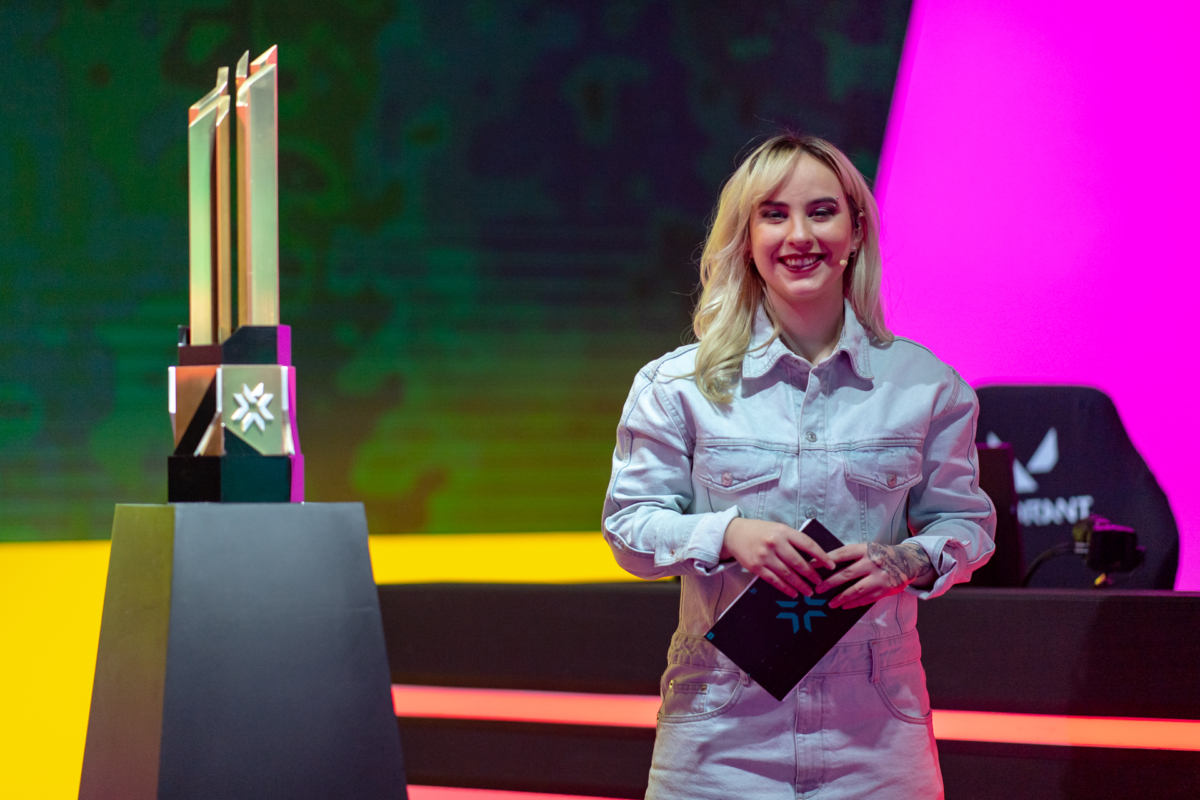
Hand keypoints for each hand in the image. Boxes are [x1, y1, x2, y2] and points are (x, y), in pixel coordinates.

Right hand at [720, 518, 837, 597]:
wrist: (733, 533)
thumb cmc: (759, 531)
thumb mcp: (778, 529)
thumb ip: (792, 540)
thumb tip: (812, 558)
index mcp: (783, 531)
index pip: (807, 544)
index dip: (821, 556)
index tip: (831, 565)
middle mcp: (775, 543)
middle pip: (798, 563)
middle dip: (811, 575)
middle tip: (820, 583)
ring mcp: (764, 556)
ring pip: (787, 574)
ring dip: (800, 585)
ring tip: (809, 592)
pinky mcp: (756, 567)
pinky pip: (774, 580)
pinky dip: (785, 588)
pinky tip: (793, 593)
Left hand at [815, 541, 934, 608]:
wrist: (908, 561)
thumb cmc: (881, 555)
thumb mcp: (868, 549)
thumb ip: (852, 556)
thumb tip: (827, 566)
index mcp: (865, 549)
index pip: (841, 554)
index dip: (825, 560)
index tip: (811, 566)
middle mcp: (872, 562)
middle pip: (846, 573)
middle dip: (829, 583)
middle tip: (817, 590)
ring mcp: (879, 577)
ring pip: (856, 589)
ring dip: (841, 597)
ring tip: (830, 603)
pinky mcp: (886, 589)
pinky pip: (866, 598)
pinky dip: (854, 603)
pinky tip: (844, 606)